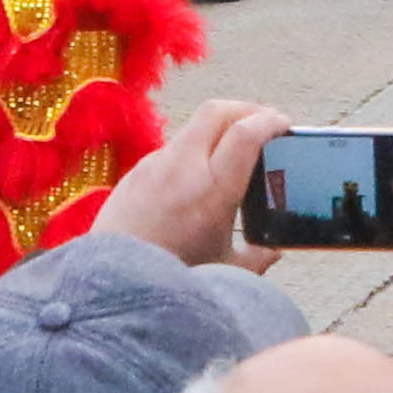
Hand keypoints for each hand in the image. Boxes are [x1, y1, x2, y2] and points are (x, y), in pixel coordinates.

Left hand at [105, 94, 287, 267]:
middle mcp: (183, 168)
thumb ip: (256, 258)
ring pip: (193, 129)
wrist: (109, 283)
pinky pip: (170, 150)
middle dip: (246, 109)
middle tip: (262, 123)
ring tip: (230, 153)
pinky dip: (191, 152)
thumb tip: (274, 250)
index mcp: (213, 189)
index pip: (246, 132)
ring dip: (217, 131)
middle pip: (218, 111)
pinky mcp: (135, 172)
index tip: (283, 126)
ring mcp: (155, 165)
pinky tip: (195, 178)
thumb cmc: (168, 278)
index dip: (271, 121)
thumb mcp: (223, 272)